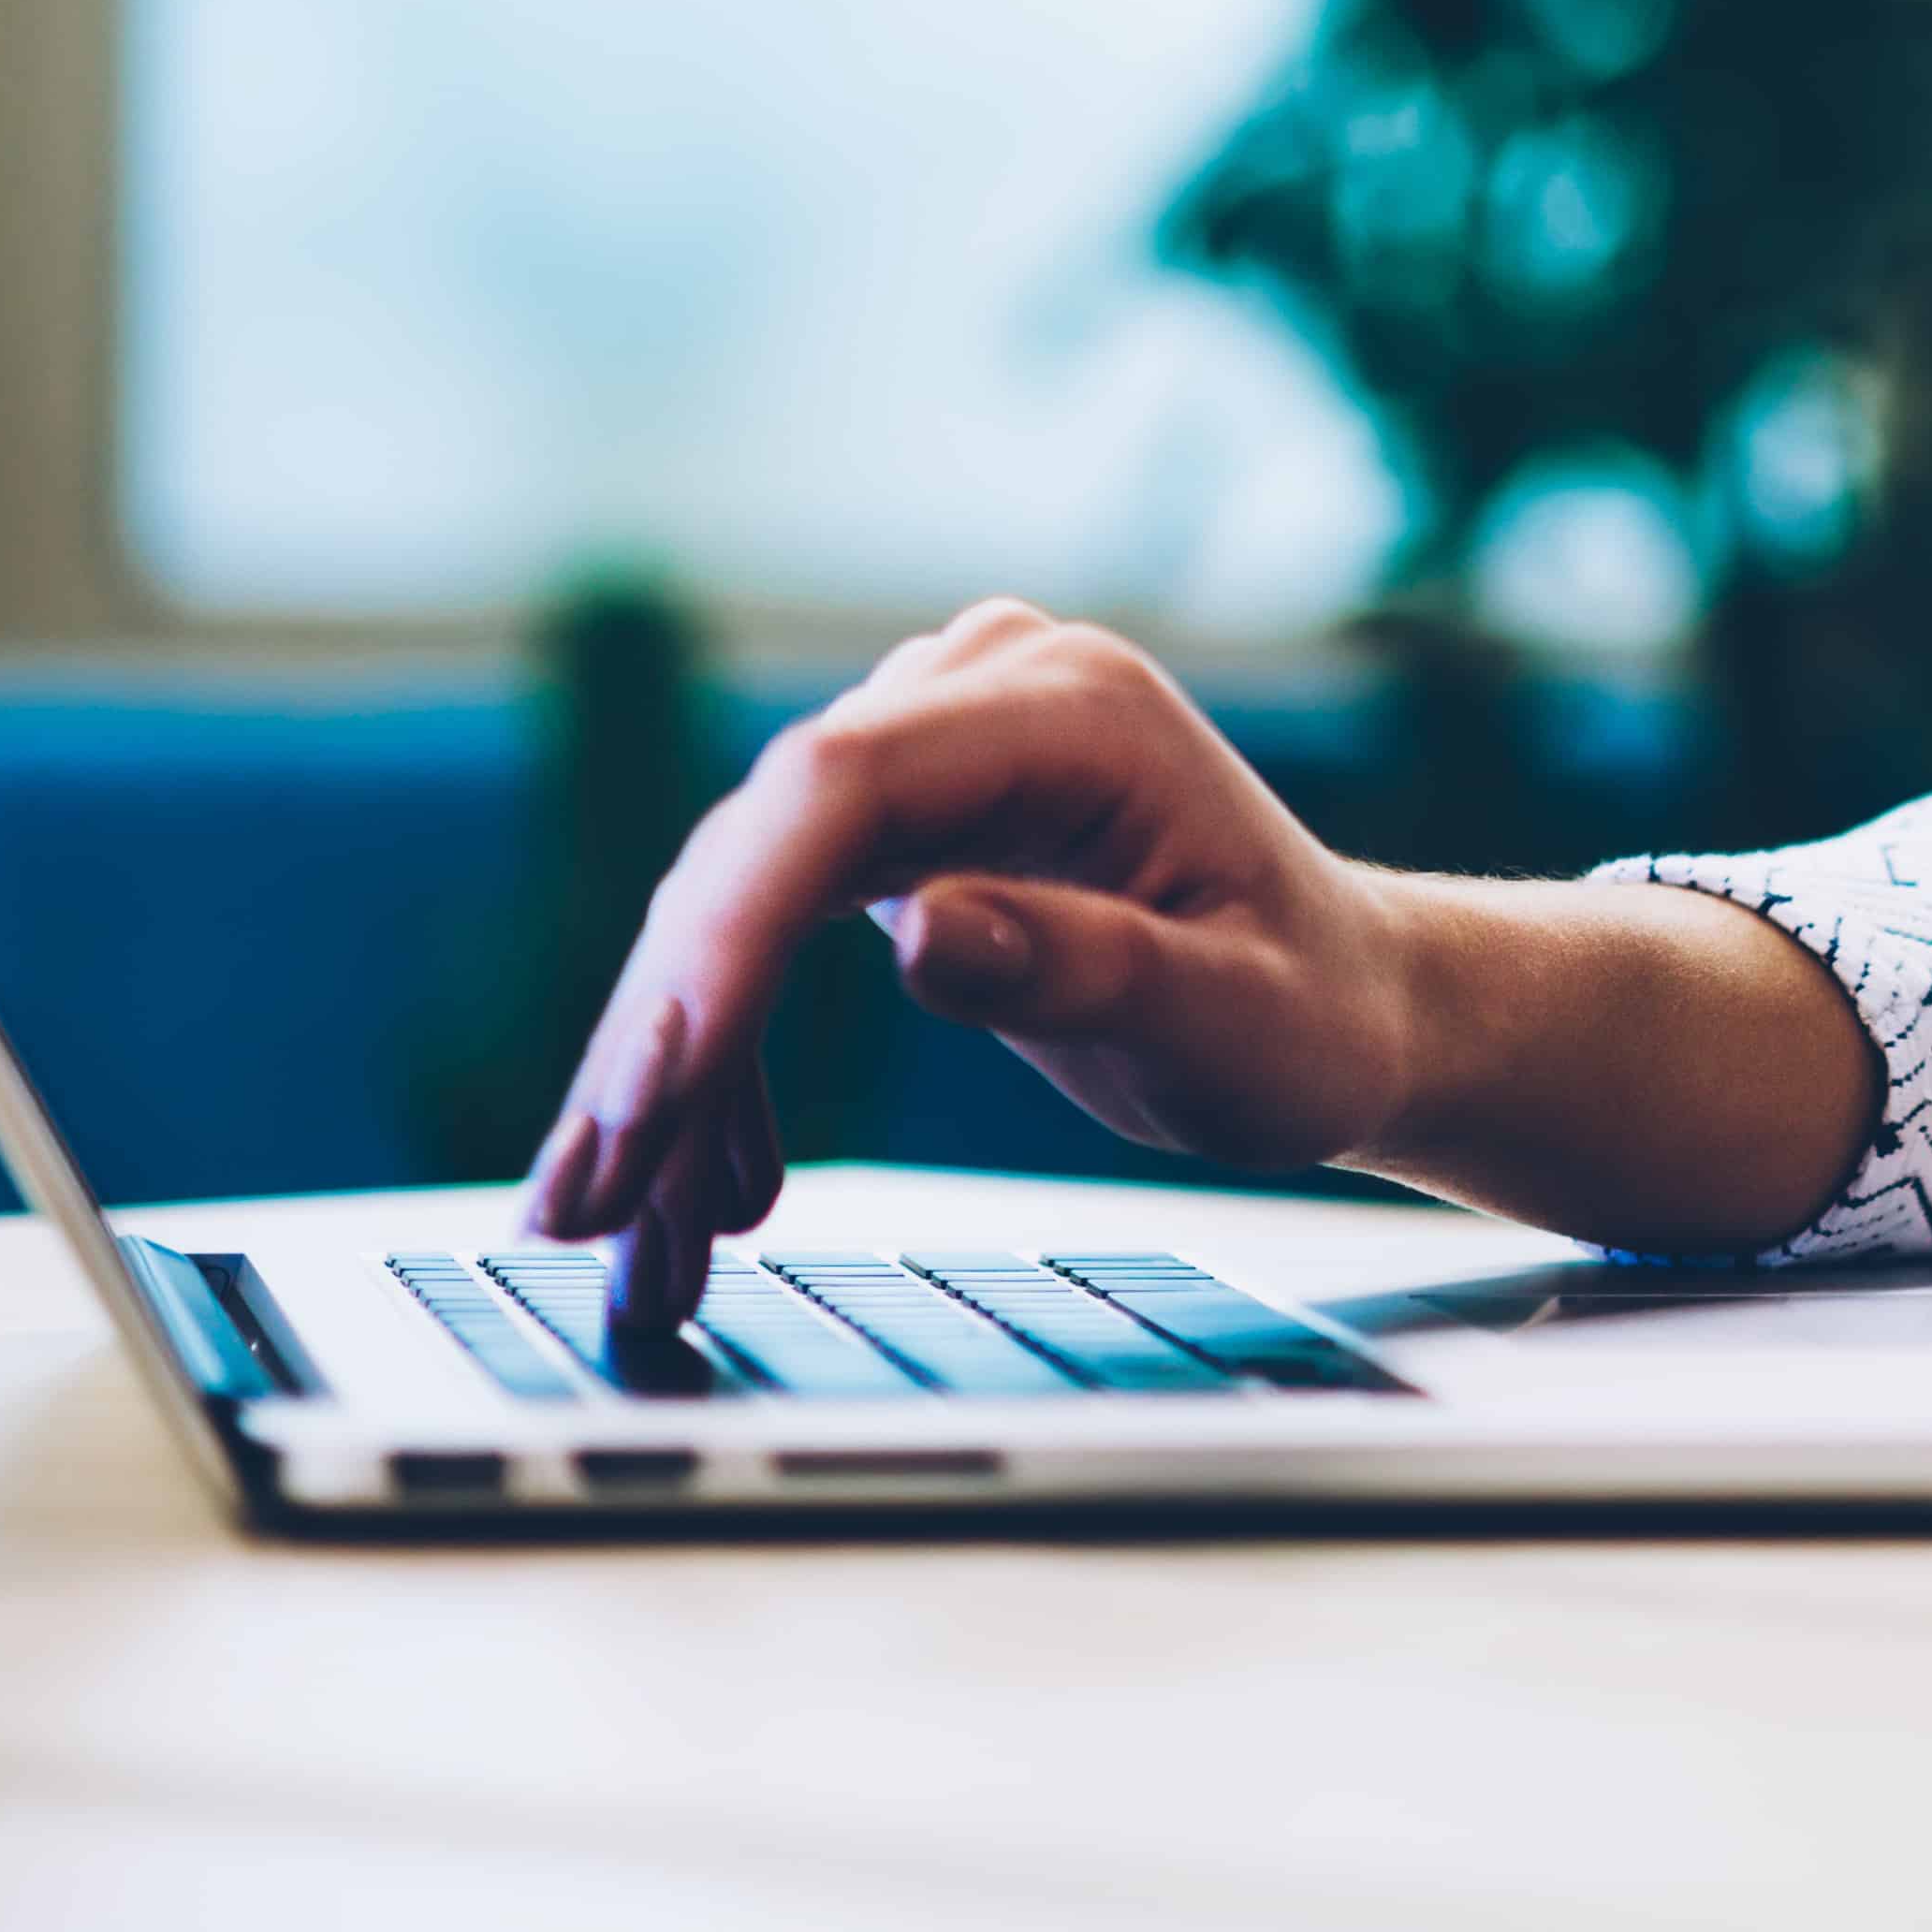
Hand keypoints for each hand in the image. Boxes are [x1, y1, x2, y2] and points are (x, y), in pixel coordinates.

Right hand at [517, 602, 1445, 1334]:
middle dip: (661, 1038)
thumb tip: (924, 933)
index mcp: (1074, 711)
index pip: (842, 789)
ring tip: (613, 1236)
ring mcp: (934, 747)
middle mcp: (982, 694)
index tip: (657, 1082)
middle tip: (582, 1207)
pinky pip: (767, 933)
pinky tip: (701, 1187)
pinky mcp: (902, 819)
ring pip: (738, 902)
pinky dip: (723, 1066)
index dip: (729, 932)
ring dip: (665, 1078)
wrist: (1349, 1006)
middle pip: (762, 848)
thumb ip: (1091, 970)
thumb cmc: (1314, 1015)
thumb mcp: (1237, 1022)